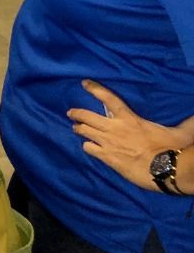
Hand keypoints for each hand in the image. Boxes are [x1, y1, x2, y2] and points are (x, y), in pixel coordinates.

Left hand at [68, 80, 191, 191]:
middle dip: (77, 113)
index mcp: (129, 118)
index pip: (109, 99)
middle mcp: (115, 128)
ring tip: (76, 129)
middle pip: (88, 116)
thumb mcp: (178, 131)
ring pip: (85, 132)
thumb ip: (185, 122)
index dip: (95, 89)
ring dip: (80, 130)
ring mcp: (108, 143)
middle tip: (70, 113)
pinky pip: (90, 149)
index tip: (84, 83)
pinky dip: (87, 147)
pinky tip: (88, 147)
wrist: (165, 169)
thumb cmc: (171, 148)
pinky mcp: (107, 158)